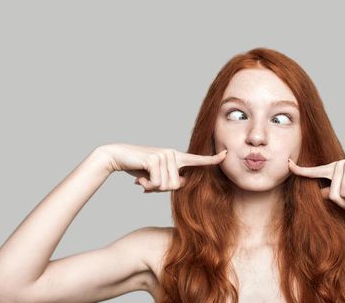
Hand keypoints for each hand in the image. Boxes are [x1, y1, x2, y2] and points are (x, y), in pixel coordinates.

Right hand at [98, 143, 226, 192]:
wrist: (118, 156)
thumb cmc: (139, 168)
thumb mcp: (158, 176)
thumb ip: (171, 180)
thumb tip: (182, 184)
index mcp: (176, 157)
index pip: (197, 159)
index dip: (212, 159)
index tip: (225, 154)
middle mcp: (173, 154)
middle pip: (177, 185)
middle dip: (161, 189)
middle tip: (148, 182)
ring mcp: (165, 155)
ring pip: (167, 186)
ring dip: (152, 187)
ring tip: (143, 178)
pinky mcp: (155, 158)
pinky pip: (157, 183)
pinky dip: (147, 185)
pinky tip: (139, 178)